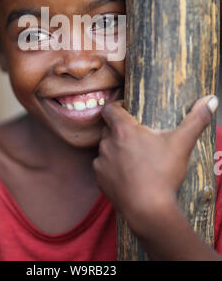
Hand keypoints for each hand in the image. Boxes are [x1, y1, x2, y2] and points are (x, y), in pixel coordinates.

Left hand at [92, 95, 217, 234]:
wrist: (148, 211)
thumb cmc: (164, 175)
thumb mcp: (182, 144)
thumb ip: (196, 120)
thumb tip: (212, 100)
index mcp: (123, 130)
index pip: (109, 108)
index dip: (117, 106)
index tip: (127, 109)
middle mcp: (107, 143)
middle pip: (108, 128)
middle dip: (118, 129)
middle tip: (136, 135)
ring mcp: (102, 162)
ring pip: (105, 148)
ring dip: (115, 149)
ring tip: (133, 156)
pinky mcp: (100, 180)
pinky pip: (103, 168)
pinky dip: (112, 168)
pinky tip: (127, 174)